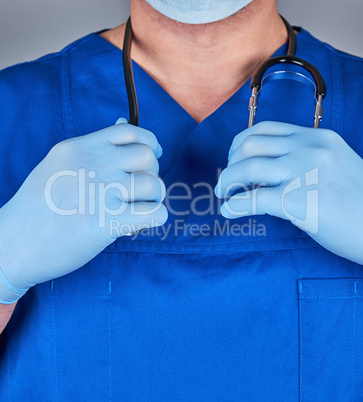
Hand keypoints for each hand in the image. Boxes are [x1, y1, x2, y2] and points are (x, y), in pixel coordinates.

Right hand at [0, 119, 166, 302]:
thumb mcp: (58, 163)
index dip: (149, 143)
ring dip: (154, 199)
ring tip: (138, 210)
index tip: (151, 158)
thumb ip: (93, 146)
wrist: (14, 243)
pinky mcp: (109, 222)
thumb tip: (123, 121)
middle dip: (151, 174)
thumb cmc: (37, 206)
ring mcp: (103, 192)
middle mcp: (94, 165)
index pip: (130, 131)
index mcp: (80, 147)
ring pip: (155, 185)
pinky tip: (140, 223)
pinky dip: (156, 219)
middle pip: (148, 157)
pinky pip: (156, 214)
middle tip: (139, 191)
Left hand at [215, 121, 362, 263]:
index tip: (233, 158)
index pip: (265, 129)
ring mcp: (304, 172)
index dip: (240, 142)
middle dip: (230, 162)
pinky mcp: (299, 200)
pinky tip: (229, 212)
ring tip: (222, 193)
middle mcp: (309, 148)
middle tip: (226, 180)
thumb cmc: (357, 202)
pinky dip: (235, 206)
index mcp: (316, 138)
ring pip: (247, 167)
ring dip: (227, 180)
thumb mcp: (333, 166)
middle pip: (250, 145)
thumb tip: (263, 175)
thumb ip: (302, 161)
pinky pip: (253, 199)